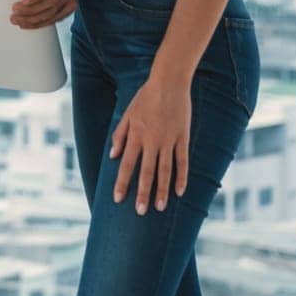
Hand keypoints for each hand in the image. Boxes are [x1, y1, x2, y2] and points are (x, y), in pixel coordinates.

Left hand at [111, 75, 190, 214]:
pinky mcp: (183, 138)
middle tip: (140, 212)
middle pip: (146, 172)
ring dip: (162, 191)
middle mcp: (151, 141)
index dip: (122, 183)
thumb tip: (113, 156)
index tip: (118, 199)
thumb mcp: (127, 114)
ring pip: (165, 171)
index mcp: (135, 136)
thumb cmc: (145, 98)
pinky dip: (182, 177)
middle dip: (142, 193)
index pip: (127, 164)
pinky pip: (183, 162)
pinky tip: (181, 192)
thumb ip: (119, 135)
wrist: (168, 83)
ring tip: (160, 208)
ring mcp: (168, 141)